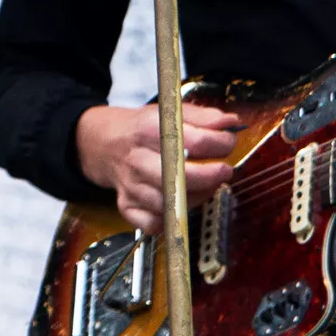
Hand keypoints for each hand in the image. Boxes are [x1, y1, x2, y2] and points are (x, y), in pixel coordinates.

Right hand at [76, 100, 240, 231]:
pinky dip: (169, 220)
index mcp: (149, 129)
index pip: (194, 140)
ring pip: (170, 203)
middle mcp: (137, 158)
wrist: (103, 142)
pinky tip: (177, 204)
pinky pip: (153, 223)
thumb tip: (231, 123)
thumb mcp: (169, 112)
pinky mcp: (127, 205)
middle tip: (223, 170)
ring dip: (195, 198)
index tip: (227, 143)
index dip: (221, 143)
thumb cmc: (142, 129)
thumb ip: (203, 117)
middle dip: (210, 176)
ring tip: (203, 186)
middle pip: (179, 176)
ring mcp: (131, 185)